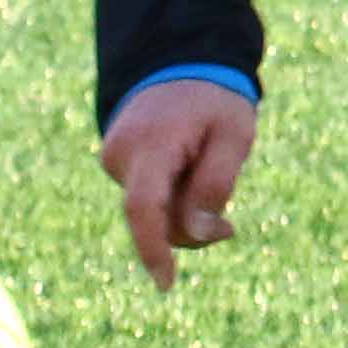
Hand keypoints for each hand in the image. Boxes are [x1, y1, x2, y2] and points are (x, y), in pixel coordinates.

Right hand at [99, 76, 259, 285]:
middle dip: (192, 229)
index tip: (166, 284)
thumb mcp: (234, 135)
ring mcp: (113, 161)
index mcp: (151, 144)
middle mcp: (120, 155)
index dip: (153, 249)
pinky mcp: (115, 167)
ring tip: (205, 172)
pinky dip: (171, 202)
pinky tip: (187, 173)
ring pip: (152, 216)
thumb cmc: (214, 101)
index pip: (143, 206)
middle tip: (229, 227)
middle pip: (155, 219)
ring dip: (184, 213)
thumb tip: (197, 232)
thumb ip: (217, 183)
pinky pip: (147, 203)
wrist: (179, 64)